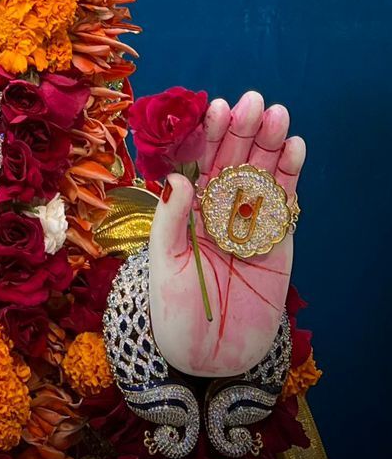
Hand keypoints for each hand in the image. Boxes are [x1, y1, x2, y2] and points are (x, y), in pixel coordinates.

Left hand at [148, 90, 304, 377]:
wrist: (208, 357)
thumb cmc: (174, 310)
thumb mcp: (163, 263)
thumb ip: (171, 220)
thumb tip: (178, 177)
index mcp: (185, 206)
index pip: (197, 159)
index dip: (206, 133)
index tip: (214, 107)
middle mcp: (217, 207)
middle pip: (233, 158)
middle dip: (243, 129)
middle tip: (253, 101)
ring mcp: (248, 222)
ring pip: (261, 174)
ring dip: (270, 143)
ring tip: (278, 115)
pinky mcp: (276, 243)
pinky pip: (283, 205)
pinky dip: (291, 176)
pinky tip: (295, 148)